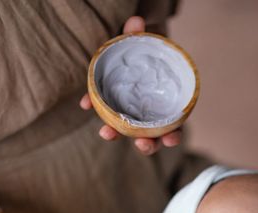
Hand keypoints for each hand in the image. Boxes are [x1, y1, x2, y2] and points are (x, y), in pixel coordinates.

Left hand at [80, 15, 182, 155]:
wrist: (131, 48)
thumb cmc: (146, 51)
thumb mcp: (146, 43)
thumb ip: (140, 34)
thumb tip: (135, 21)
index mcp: (164, 106)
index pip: (173, 127)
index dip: (173, 135)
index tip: (171, 138)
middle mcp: (147, 114)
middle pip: (150, 136)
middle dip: (147, 144)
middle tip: (143, 144)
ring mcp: (128, 111)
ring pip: (125, 129)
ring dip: (116, 133)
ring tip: (106, 133)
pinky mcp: (109, 102)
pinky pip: (101, 107)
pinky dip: (94, 105)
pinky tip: (85, 103)